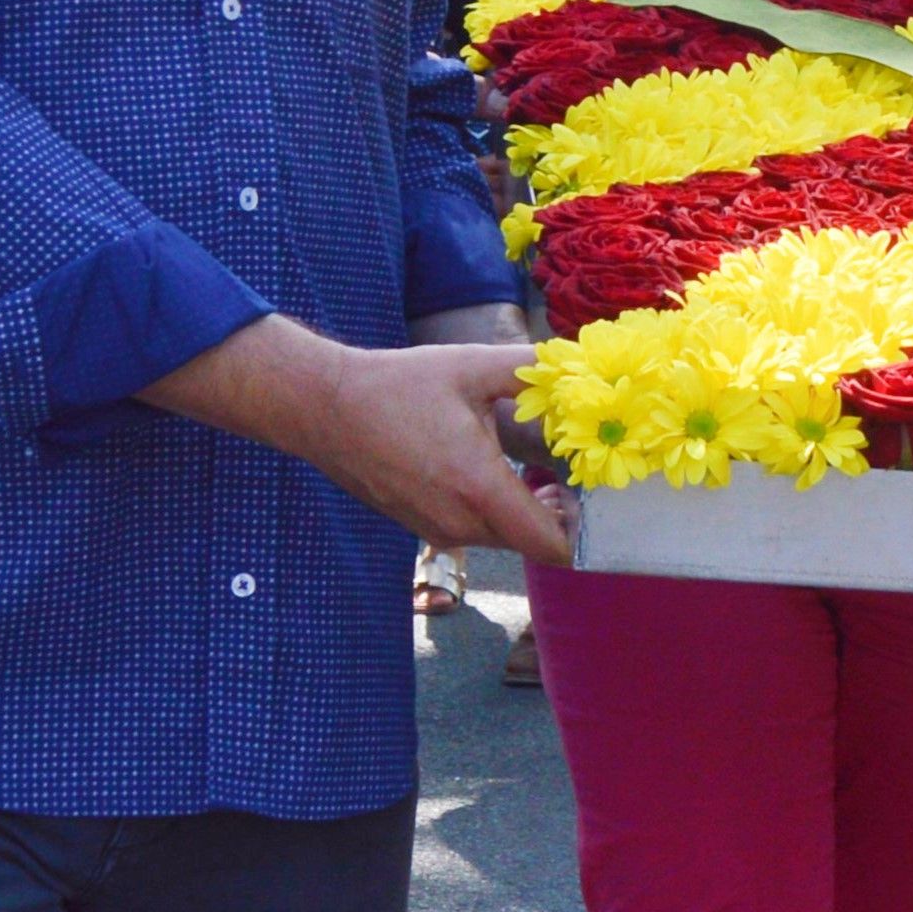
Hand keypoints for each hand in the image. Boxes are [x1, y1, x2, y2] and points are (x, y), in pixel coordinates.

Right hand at [152, 319, 568, 570]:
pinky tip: (487, 471)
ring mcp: (436, 531)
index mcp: (478, 488)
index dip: (580, 527)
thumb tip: (577, 368)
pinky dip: (490, 511)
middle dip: (555, 515)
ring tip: (530, 470)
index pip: (551, 545)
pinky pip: (472, 530)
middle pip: (531, 541)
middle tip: (564, 472)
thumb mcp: (472, 366)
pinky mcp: (420, 528)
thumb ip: (532, 370)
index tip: (587, 491)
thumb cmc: (399, 385)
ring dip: (522, 512)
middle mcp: (459, 522)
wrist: (325, 408)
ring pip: (502, 537)